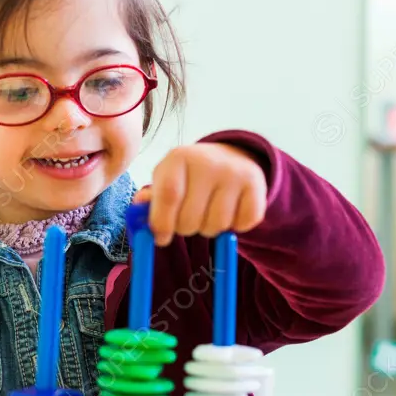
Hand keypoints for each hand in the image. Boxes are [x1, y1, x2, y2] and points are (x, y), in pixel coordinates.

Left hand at [133, 143, 266, 245]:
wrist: (231, 156)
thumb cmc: (189, 176)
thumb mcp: (166, 179)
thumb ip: (151, 199)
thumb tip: (139, 211)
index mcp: (179, 157)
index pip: (169, 196)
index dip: (162, 223)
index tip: (160, 238)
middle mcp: (208, 161)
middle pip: (191, 218)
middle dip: (185, 229)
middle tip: (188, 220)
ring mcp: (235, 172)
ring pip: (217, 225)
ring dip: (210, 229)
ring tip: (208, 213)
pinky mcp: (256, 185)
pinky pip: (243, 224)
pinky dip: (235, 227)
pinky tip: (230, 211)